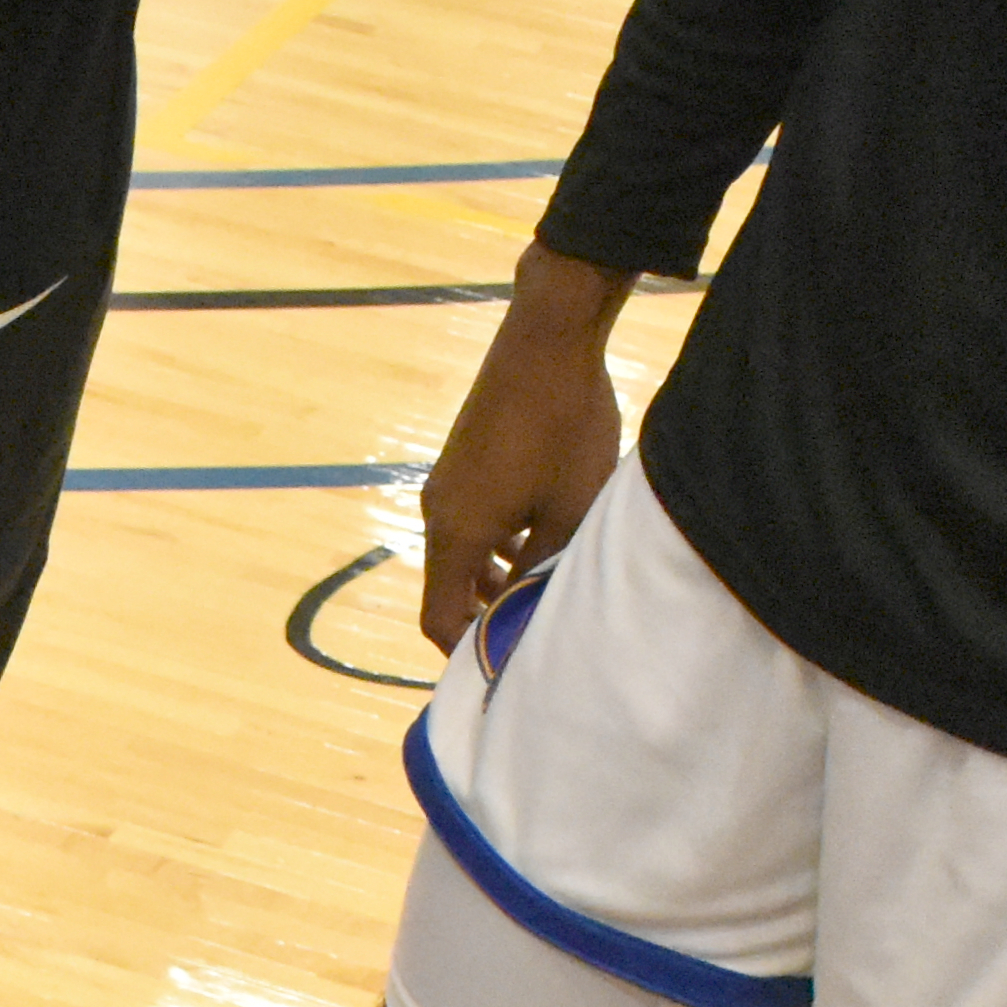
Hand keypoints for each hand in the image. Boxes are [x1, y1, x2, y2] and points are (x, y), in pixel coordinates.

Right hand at [417, 250, 633, 650]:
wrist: (548, 340)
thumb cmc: (564, 430)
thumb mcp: (568, 514)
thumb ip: (543, 571)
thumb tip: (528, 613)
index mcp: (455, 535)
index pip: (438, 619)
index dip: (466, 652)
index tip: (502, 665)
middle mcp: (437, 513)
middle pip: (446, 588)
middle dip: (483, 616)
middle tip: (530, 631)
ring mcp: (446, 482)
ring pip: (459, 553)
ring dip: (492, 578)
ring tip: (539, 586)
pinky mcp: (461, 459)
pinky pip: (467, 520)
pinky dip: (492, 543)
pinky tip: (536, 534)